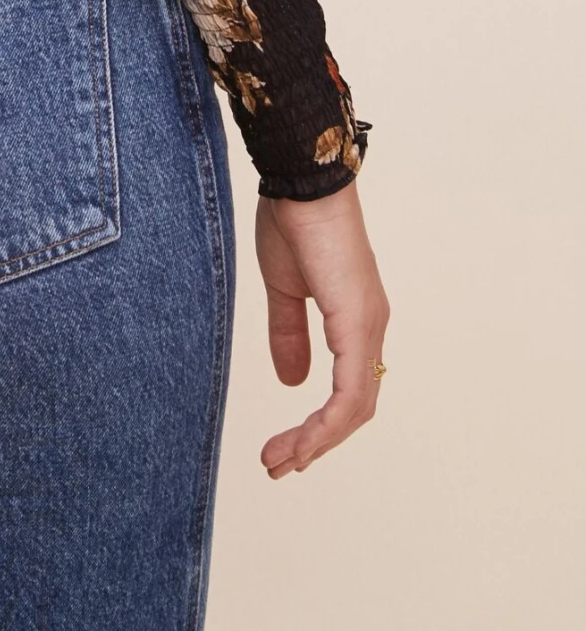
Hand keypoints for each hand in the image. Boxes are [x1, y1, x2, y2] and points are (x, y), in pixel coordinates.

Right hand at [255, 179, 388, 477]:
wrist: (301, 181)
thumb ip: (289, 333)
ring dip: (318, 441)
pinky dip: (328, 424)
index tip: (285, 447)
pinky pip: (351, 392)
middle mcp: (370, 328)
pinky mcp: (358, 323)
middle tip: (278, 465)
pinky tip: (305, 442)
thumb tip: (291, 382)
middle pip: (355, 408)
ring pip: (355, 407)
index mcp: (355, 319)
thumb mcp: (283, 287)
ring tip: (280, 461)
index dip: (321, 425)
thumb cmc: (292, 220)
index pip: (350, 390)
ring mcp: (368, 326)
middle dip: (316, 443)